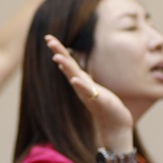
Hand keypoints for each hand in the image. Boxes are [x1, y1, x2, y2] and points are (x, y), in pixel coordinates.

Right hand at [45, 34, 132, 148]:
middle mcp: (81, 85)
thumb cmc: (105, 106)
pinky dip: (80, 85)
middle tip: (48, 40)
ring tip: (57, 57)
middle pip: (68, 65)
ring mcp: (87, 93)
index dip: (59, 49)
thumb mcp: (90, 87)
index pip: (68, 61)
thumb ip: (80, 78)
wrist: (114, 124)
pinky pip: (87, 92)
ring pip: (74, 76)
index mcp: (80, 80)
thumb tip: (67, 68)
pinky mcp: (98, 101)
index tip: (48, 37)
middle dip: (58, 52)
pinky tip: (74, 79)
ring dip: (66, 67)